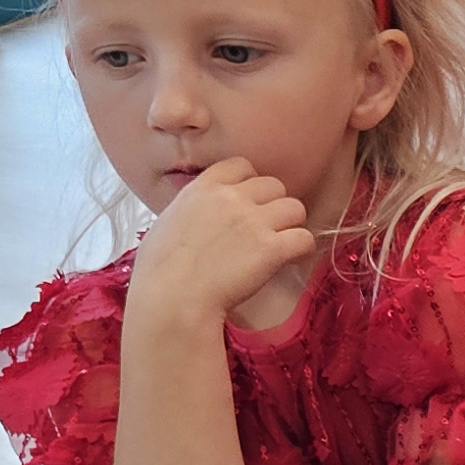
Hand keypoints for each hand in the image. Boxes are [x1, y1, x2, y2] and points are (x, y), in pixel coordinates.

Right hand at [128, 162, 314, 328]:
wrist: (171, 298)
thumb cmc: (160, 271)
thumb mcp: (168, 222)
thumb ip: (193, 208)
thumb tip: (202, 212)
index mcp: (203, 188)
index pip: (242, 166)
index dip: (251, 184)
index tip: (249, 204)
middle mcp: (231, 198)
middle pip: (274, 186)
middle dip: (273, 206)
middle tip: (266, 230)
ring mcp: (253, 221)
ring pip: (295, 208)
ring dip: (291, 225)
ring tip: (281, 245)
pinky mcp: (270, 248)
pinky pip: (304, 238)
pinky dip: (302, 249)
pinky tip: (290, 259)